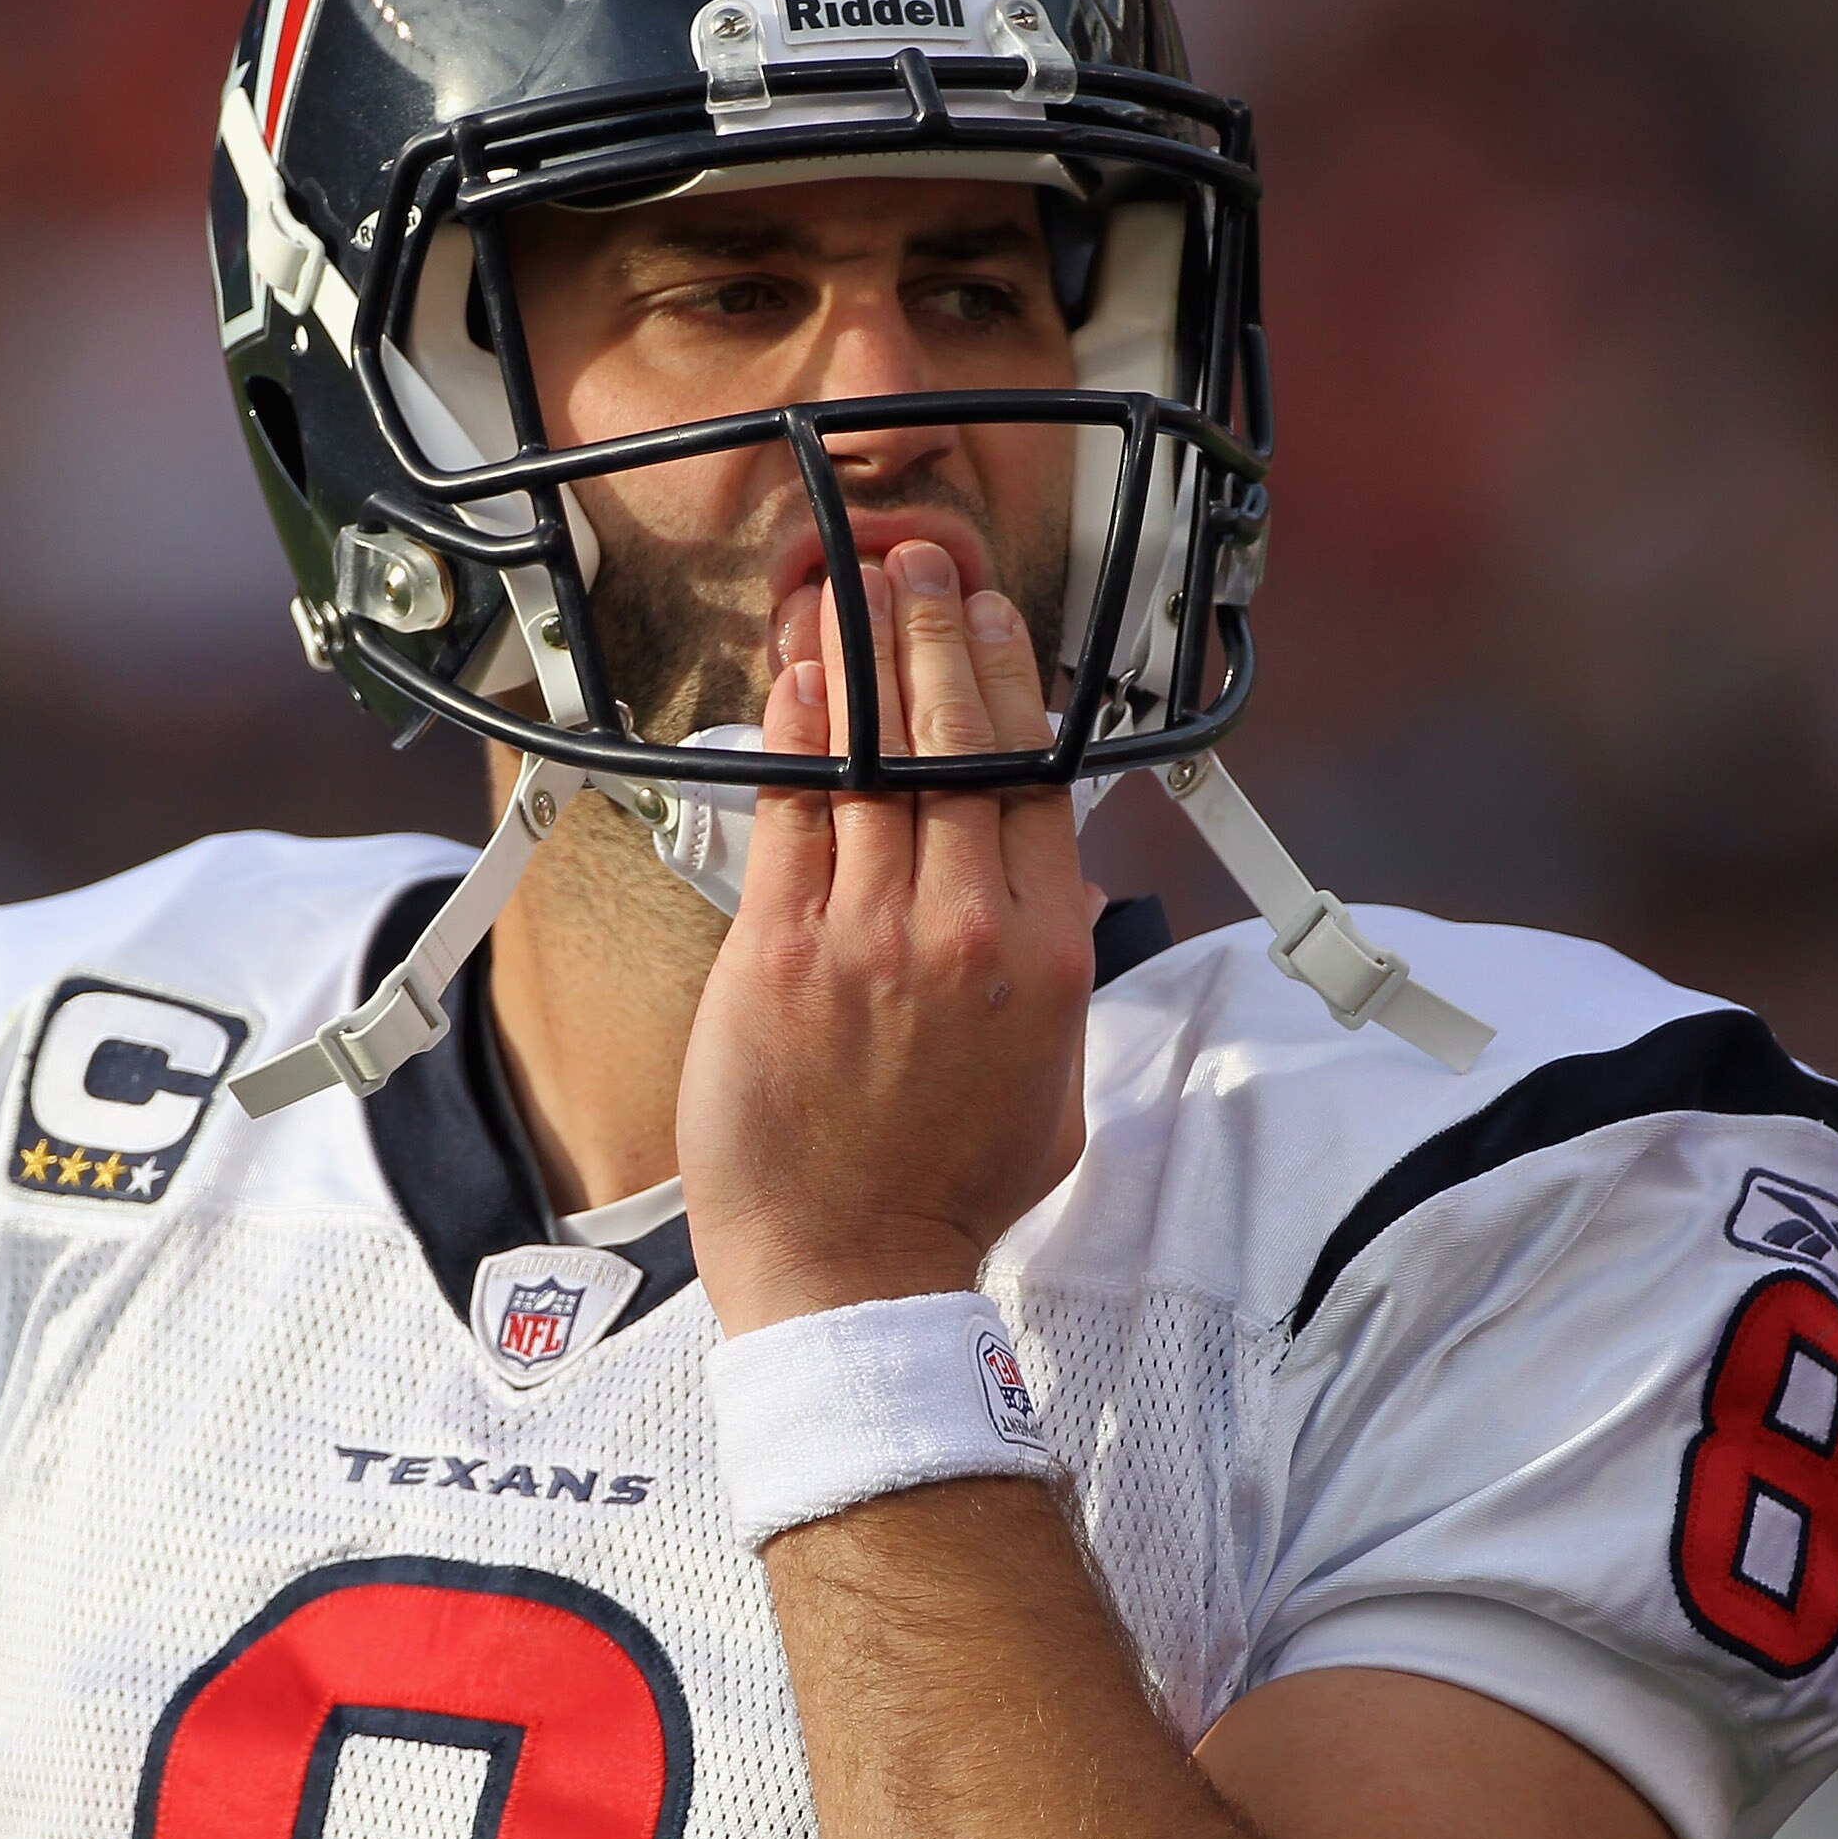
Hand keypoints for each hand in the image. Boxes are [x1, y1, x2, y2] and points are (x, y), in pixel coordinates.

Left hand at [677, 539, 1098, 1334]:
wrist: (849, 1272)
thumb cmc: (948, 1194)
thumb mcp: (1055, 1087)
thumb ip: (1056, 978)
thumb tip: (1057, 892)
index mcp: (1048, 958)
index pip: (1036, 783)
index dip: (1015, 688)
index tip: (998, 625)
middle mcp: (966, 931)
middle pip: (961, 747)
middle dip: (942, 638)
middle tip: (925, 566)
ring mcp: (870, 936)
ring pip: (878, 761)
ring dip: (871, 656)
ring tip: (863, 581)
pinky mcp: (780, 952)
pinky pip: (793, 811)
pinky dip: (800, 731)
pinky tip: (803, 668)